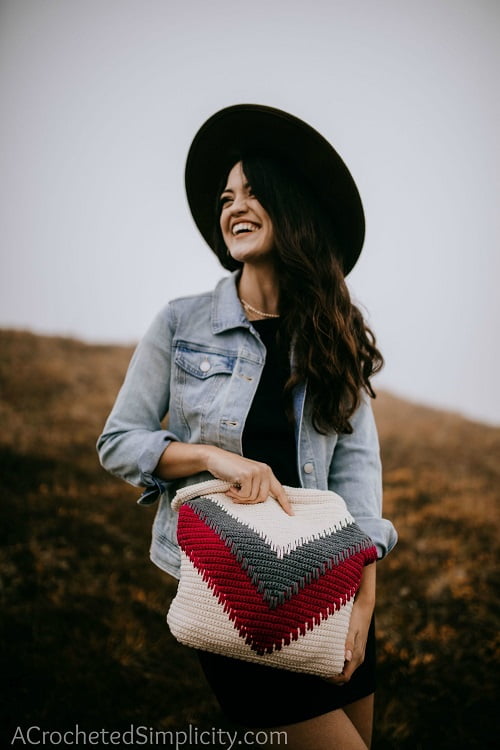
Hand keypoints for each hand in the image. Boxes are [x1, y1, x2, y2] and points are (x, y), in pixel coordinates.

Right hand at [205, 446, 292, 515]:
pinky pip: (245, 495)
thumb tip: (262, 502)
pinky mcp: (247, 475)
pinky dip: (236, 494)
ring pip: (253, 498)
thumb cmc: (229, 469)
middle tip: (237, 497)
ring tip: (232, 490)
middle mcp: (264, 471)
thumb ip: (257, 486)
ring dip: (240, 498)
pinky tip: (230, 487)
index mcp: (266, 471)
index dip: (285, 503)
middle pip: (263, 498)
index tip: (291, 514)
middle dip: (249, 501)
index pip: (279, 490)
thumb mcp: (247, 477)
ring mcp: (256, 472)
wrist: (215, 458)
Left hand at [328, 562, 375, 684]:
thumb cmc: (356, 616)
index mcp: (357, 655)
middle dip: (331, 676)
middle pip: (344, 676)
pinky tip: (326, 653)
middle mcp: (358, 657)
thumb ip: (349, 643)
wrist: (364, 606)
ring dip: (333, 669)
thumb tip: (347, 658)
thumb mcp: (351, 628)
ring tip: (319, 661)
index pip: (345, 677)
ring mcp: (356, 653)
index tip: (320, 674)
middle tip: (316, 669)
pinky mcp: (354, 648)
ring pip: (344, 668)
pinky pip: (345, 661)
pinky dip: (336, 661)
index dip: (333, 679)